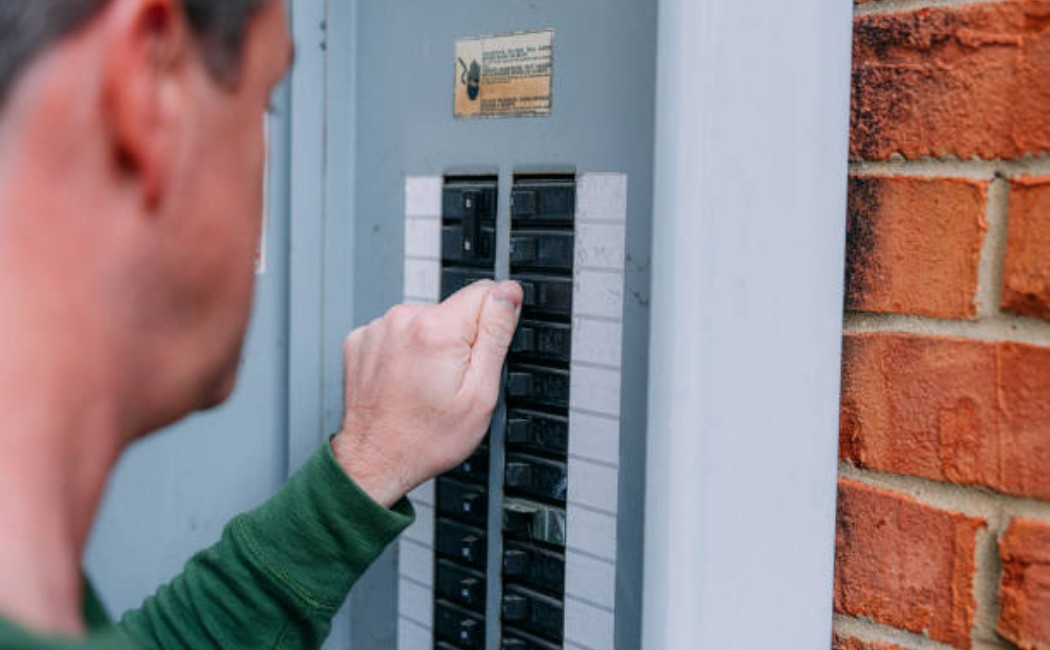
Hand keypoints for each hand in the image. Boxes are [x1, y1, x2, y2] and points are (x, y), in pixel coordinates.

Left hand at [331, 280, 522, 507]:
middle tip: (451, 382)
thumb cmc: (425, 439)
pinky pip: (397, 332)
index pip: (486, 292)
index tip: (481, 354)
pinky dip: (403, 352)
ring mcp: (377, 329)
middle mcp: (403, 319)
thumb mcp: (481, 394)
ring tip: (424, 385)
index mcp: (437, 330)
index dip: (493, 323)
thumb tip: (508, 294)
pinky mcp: (361, 340)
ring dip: (430, 345)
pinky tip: (404, 381)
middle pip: (453, 309)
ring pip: (425, 320)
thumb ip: (496, 335)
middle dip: (460, 339)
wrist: (376, 460)